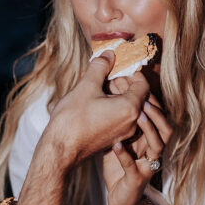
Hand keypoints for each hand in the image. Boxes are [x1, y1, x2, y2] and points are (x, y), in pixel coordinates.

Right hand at [45, 53, 149, 168]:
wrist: (61, 150)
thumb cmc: (72, 119)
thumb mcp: (86, 86)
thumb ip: (100, 67)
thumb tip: (109, 54)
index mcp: (130, 108)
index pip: (143, 85)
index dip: (132, 73)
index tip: (119, 66)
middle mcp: (132, 122)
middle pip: (138, 96)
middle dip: (125, 83)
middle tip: (108, 74)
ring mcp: (124, 133)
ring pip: (130, 108)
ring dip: (119, 94)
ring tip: (100, 86)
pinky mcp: (114, 138)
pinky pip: (123, 118)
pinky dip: (115, 107)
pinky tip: (97, 101)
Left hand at [103, 97, 171, 204]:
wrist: (121, 198)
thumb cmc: (120, 165)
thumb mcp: (121, 138)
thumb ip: (120, 121)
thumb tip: (110, 94)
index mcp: (152, 139)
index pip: (160, 116)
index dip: (153, 101)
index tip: (141, 87)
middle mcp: (154, 151)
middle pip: (166, 127)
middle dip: (156, 111)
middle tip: (143, 97)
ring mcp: (148, 165)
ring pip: (157, 144)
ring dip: (148, 128)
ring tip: (137, 115)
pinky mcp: (137, 179)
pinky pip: (133, 166)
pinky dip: (124, 155)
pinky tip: (116, 144)